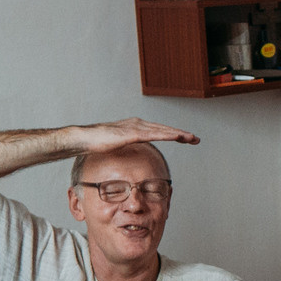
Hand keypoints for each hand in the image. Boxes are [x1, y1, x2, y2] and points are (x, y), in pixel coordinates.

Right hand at [74, 117, 199, 155]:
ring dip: (178, 134)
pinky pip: (154, 134)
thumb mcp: (116, 146)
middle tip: (196, 139)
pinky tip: (178, 137)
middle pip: (164, 129)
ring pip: (162, 130)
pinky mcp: (132, 133)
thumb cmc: (96, 143)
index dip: (173, 135)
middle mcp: (138, 124)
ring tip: (192, 138)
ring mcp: (135, 127)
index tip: (186, 139)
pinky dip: (167, 135)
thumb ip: (126, 148)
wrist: (84, 138)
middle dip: (181, 134)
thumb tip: (130, 156)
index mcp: (136, 127)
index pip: (158, 131)